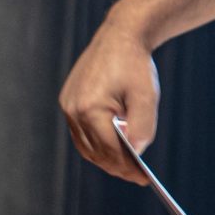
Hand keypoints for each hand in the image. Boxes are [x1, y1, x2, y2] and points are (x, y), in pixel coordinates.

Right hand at [59, 22, 159, 184]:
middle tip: (137, 177)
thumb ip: (142, 126)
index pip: (108, 150)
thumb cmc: (135, 65)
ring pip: (85, 144)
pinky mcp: (68, 101)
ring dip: (105, 158)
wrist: (120, 36)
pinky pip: (81, 132)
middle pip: (95, 151)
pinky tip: (114, 148)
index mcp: (90, 108)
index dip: (127, 167)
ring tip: (127, 167)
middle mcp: (73, 109)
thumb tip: (137, 153)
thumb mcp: (146, 96)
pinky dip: (96, 143)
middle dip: (116, 166)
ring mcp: (68, 106)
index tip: (143, 179)